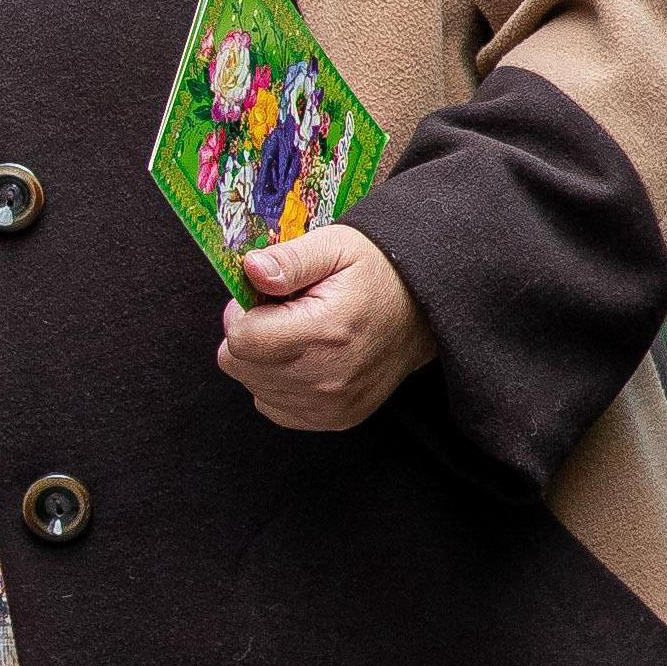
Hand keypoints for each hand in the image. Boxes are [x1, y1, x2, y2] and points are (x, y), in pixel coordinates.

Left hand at [220, 225, 435, 430]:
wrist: (426, 308)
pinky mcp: (335, 418)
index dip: (242, 314)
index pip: (241, 340)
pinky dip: (275, 384)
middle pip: (239, 365)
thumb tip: (250, 269)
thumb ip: (288, 259)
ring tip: (299, 335)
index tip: (266, 299)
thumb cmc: (377, 273)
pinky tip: (302, 359)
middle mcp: (327, 378)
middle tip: (283, 314)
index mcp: (325, 332)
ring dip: (262, 360)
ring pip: (253, 385)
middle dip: (250, 335)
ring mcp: (331, 405)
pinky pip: (272, 407)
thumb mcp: (335, 246)